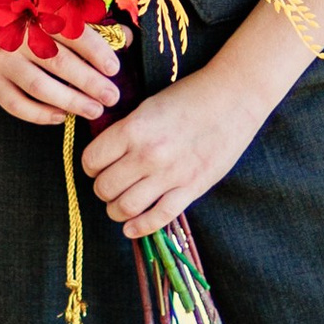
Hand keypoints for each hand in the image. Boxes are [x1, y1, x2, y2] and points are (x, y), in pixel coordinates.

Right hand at [0, 0, 120, 128]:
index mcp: (34, 11)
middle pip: (59, 63)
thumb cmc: (16, 15)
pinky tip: (61, 117)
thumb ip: (85, 22)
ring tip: (94, 111)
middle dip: (90, 83)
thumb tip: (126, 38)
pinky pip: (18, 105)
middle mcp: (16, 35)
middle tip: (112, 97)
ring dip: (71, 102)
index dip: (96, 51)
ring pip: (40, 87)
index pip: (70, 32)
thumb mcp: (46, 8)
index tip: (114, 68)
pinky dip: (41, 114)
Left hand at [79, 71, 264, 239]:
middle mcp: (147, 154)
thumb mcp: (148, 106)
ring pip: (125, 208)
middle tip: (110, 186)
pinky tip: (132, 227)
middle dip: (102, 190)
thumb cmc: (190, 95)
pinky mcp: (192, 188)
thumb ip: (126, 131)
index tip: (97, 167)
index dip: (91, 166)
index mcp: (133, 129)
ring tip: (120, 206)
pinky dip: (140, 228)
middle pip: (104, 188)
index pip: (91, 160)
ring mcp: (170, 174)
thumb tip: (105, 155)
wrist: (233, 97)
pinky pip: (158, 218)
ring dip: (116, 211)